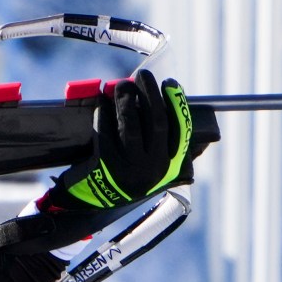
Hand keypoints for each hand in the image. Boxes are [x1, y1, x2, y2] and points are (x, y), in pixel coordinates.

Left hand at [42, 69, 191, 210]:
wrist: (91, 206)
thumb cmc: (124, 179)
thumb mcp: (152, 172)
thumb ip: (170, 151)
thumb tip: (191, 124)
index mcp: (167, 167)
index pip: (180, 131)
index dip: (177, 105)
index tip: (170, 83)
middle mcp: (152, 169)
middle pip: (156, 124)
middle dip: (150, 94)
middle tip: (143, 75)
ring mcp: (129, 169)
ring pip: (131, 128)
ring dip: (127, 101)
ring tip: (122, 85)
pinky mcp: (105, 166)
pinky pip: (106, 133)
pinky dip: (104, 115)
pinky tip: (103, 102)